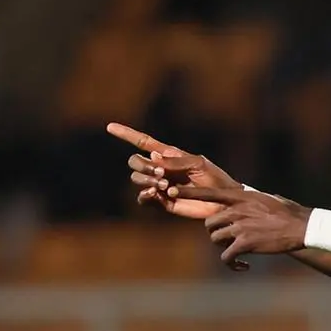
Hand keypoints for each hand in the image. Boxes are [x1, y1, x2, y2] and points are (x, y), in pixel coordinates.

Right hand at [107, 122, 240, 222]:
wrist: (221, 202)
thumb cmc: (215, 178)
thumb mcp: (198, 164)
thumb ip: (176, 161)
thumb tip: (153, 158)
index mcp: (168, 155)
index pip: (143, 142)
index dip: (126, 134)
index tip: (110, 127)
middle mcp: (160, 169)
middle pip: (135, 162)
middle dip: (142, 167)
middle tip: (161, 174)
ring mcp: (159, 186)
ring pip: (137, 179)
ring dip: (146, 180)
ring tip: (163, 185)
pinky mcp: (161, 203)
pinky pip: (143, 199)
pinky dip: (145, 195)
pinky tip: (156, 194)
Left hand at [169, 184, 310, 269]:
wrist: (302, 227)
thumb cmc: (288, 212)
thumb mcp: (266, 198)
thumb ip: (248, 200)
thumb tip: (240, 196)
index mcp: (241, 197)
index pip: (209, 193)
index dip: (188, 192)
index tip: (171, 190)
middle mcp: (237, 210)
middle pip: (210, 223)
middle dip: (216, 232)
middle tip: (229, 238)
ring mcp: (239, 226)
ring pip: (215, 239)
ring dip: (224, 247)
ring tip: (239, 251)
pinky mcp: (244, 244)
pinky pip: (226, 257)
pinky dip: (233, 264)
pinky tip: (244, 266)